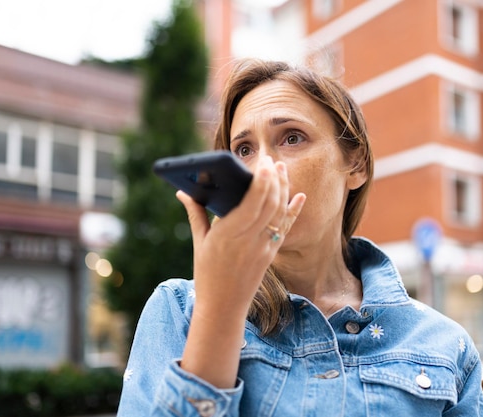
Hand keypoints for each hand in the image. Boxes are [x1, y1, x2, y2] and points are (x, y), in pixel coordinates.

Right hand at [176, 155, 305, 317]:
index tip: (263, 163)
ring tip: (281, 169)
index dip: (261, 181)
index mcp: (228, 235)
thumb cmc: (207, 274)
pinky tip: (299, 195)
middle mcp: (249, 240)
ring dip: (283, 189)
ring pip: (279, 213)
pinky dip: (294, 211)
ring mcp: (263, 248)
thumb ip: (195, 214)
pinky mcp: (271, 254)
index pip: (252, 204)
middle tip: (270, 159)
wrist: (223, 306)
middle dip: (273, 179)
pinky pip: (286, 228)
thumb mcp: (199, 243)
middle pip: (269, 204)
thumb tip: (183, 191)